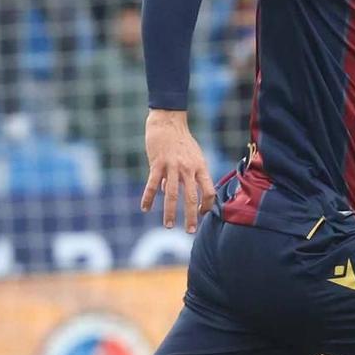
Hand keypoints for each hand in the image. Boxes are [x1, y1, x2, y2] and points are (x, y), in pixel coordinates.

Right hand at [142, 109, 217, 231]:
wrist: (168, 123)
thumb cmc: (181, 141)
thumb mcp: (192, 157)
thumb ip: (186, 176)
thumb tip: (168, 191)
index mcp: (200, 167)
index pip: (209, 191)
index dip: (207, 205)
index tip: (202, 214)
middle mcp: (188, 168)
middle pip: (192, 197)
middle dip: (192, 216)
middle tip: (190, 231)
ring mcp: (172, 166)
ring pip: (172, 194)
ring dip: (170, 212)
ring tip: (168, 226)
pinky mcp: (157, 164)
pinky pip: (152, 184)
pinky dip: (148, 197)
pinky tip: (145, 208)